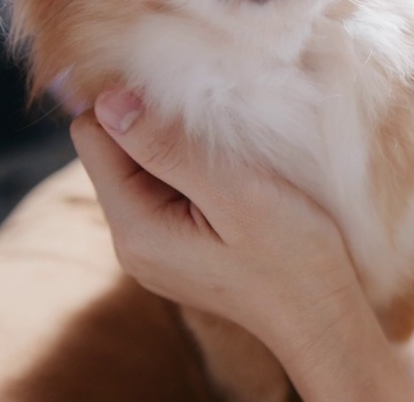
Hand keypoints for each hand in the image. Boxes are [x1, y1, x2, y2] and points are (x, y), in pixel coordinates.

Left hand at [69, 89, 358, 344]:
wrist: (321, 316)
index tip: (181, 96)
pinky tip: (231, 180)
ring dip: (177, 149)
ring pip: (141, 169)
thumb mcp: (237, 193)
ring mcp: (151, 250)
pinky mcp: (175, 250)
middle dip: (155, 127)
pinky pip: (165, 193)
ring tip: (230, 157)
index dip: (127, 102)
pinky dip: (191, 173)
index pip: (91, 136)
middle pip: (113, 151)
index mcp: (135, 228)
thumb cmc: (292, 256)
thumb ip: (169, 148)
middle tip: (216, 124)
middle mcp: (130, 242)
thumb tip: (109, 101)